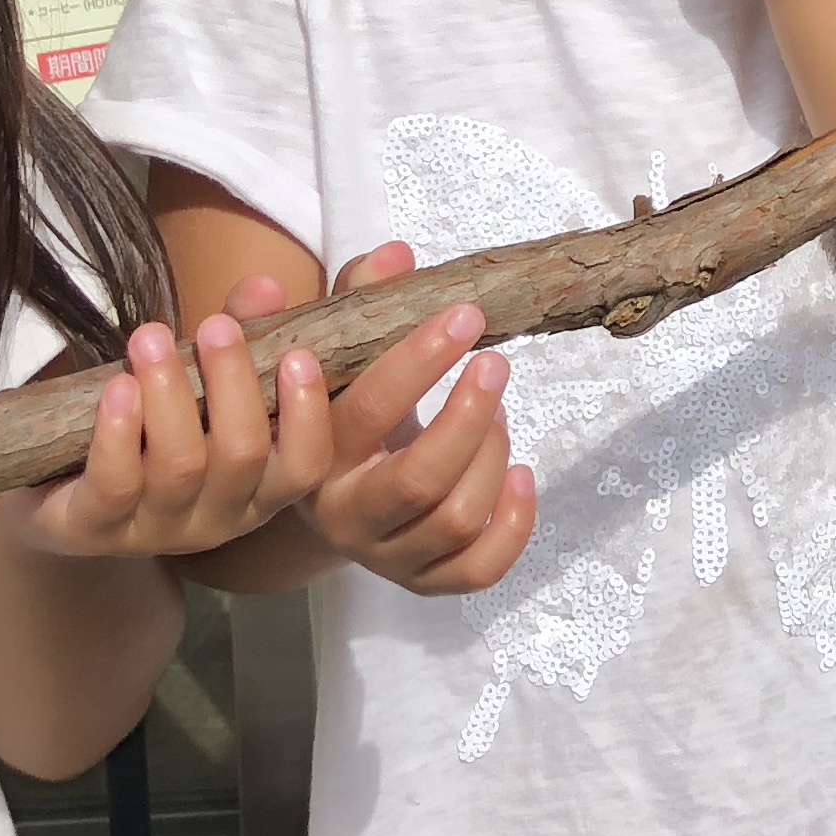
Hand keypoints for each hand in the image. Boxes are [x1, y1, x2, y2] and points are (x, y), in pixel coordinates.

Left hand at [0, 277, 332, 562]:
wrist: (59, 488)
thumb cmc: (150, 424)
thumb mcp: (201, 378)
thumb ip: (242, 332)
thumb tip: (265, 288)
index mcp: (257, 487)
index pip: (304, 467)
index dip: (308, 417)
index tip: (298, 355)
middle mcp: (216, 518)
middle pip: (241, 455)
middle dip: (232, 383)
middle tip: (215, 326)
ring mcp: (154, 530)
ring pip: (179, 466)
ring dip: (169, 394)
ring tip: (151, 338)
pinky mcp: (93, 529)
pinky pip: (114, 486)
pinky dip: (118, 433)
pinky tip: (117, 386)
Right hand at [299, 248, 537, 597]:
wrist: (320, 483)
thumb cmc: (333, 399)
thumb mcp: (330, 344)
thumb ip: (354, 297)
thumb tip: (396, 255)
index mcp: (313, 452)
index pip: (367, 408)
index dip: (419, 361)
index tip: (466, 315)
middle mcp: (342, 516)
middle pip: (419, 479)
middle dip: (469, 415)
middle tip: (496, 361)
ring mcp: (384, 556)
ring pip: (458, 517)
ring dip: (491, 453)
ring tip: (496, 410)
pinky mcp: (423, 581)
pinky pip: (479, 570)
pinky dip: (514, 524)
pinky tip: (522, 473)